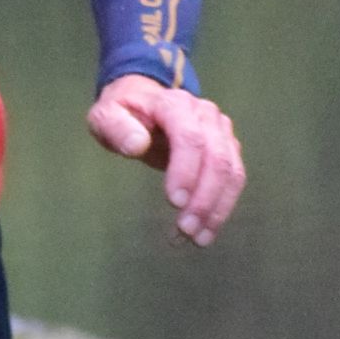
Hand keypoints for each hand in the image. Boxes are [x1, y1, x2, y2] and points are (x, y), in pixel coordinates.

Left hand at [87, 75, 244, 245]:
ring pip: (231, 172)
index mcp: (175, 105)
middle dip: (204, 198)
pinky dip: (222, 207)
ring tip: (198, 238)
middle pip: (216, 159)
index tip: (174, 202)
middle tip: (186, 229)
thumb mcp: (105, 116)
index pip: (189, 138)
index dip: (186, 171)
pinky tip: (206, 230)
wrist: (144, 100)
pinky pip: (233, 179)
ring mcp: (221, 131)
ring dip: (217, 208)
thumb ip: (116, 128)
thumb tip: (137, 145)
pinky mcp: (228, 147)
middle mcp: (206, 115)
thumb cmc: (123, 111)